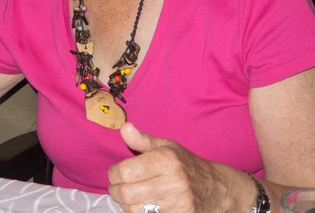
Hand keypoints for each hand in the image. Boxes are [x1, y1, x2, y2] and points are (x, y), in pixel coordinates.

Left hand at [108, 122, 247, 211]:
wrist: (217, 189)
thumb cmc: (186, 165)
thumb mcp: (167, 147)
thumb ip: (142, 140)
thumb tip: (124, 128)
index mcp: (166, 160)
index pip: (125, 172)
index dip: (113, 174)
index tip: (115, 173)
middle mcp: (173, 182)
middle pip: (127, 194)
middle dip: (116, 191)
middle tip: (118, 188)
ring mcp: (179, 204)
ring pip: (135, 210)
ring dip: (126, 205)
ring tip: (130, 197)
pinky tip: (143, 206)